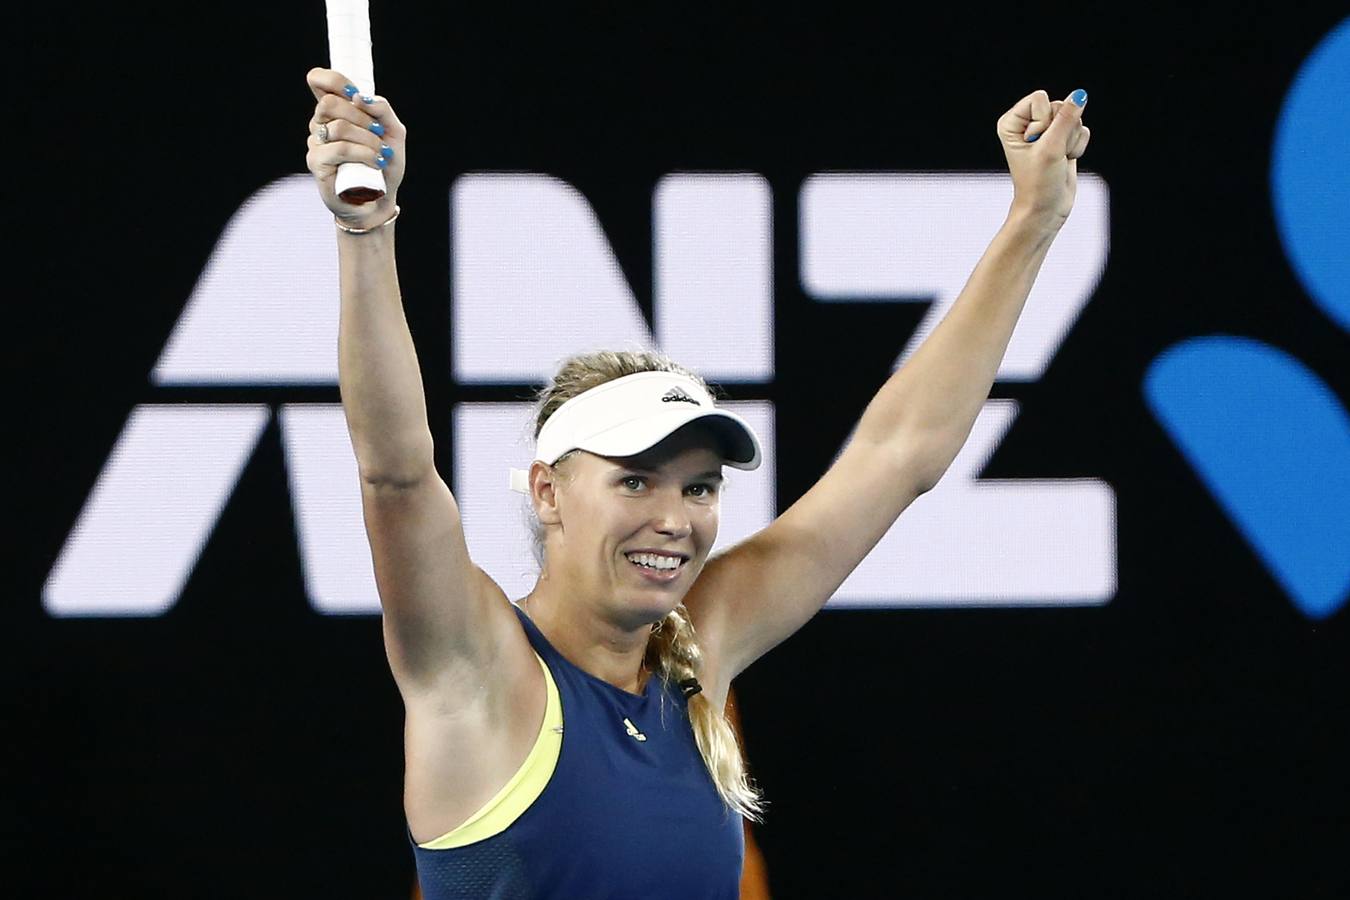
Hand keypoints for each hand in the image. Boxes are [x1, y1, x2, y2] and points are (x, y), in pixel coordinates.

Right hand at [305, 67, 407, 227]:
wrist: (380, 200)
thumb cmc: (384, 164)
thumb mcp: (393, 133)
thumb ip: (383, 109)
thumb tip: (361, 97)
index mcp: (336, 111)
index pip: (318, 81)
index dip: (333, 80)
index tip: (355, 95)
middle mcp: (321, 124)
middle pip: (329, 103)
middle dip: (361, 117)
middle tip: (379, 132)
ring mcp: (316, 144)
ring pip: (338, 127)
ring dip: (368, 140)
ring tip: (381, 154)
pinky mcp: (316, 163)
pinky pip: (339, 149)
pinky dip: (363, 154)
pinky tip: (375, 162)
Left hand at [996, 88, 1090, 230]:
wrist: (1046, 209)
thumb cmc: (1039, 183)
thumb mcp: (1051, 148)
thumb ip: (1066, 118)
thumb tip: (1080, 95)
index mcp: (1012, 122)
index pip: (1040, 98)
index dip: (1043, 123)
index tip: (1036, 146)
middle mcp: (1028, 123)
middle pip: (1059, 105)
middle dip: (1060, 132)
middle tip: (1049, 154)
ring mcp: (1047, 131)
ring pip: (1074, 117)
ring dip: (1070, 141)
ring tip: (1057, 158)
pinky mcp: (1062, 139)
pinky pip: (1082, 129)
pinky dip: (1077, 146)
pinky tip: (1065, 160)